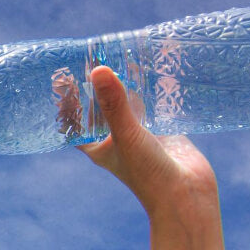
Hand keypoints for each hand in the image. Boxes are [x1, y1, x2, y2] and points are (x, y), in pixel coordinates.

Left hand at [77, 66, 232, 249]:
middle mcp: (116, 138)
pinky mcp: (162, 130)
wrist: (186, 196)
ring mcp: (139, 133)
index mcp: (97, 145)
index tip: (63, 73)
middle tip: (93, 54)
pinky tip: (151, 67)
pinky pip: (153, 104)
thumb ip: (113, 103)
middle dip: (98, 85)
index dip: (68, 99)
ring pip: (127, 103)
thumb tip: (98, 70)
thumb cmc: (148, 173)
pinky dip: (151, 88)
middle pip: (101, 107)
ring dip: (125, 83)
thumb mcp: (126, 134)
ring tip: (119, 53)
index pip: (75, 120)